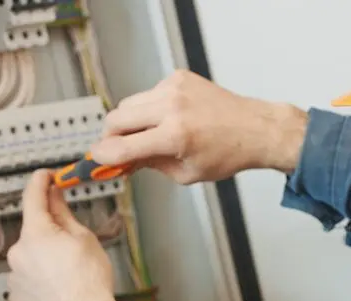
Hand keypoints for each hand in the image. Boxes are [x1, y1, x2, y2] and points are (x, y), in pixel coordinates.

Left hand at [7, 170, 116, 300]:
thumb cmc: (90, 282)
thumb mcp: (85, 239)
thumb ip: (64, 214)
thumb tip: (56, 196)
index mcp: (36, 234)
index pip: (33, 197)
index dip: (40, 182)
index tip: (45, 176)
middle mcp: (18, 253)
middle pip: (34, 233)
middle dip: (51, 233)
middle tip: (74, 244)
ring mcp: (14, 277)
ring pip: (31, 258)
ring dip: (46, 259)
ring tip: (70, 273)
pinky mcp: (16, 297)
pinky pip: (28, 279)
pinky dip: (41, 279)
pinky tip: (60, 286)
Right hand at [90, 70, 307, 183]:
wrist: (254, 129)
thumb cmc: (227, 154)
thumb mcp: (187, 173)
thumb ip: (151, 166)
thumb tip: (123, 161)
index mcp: (175, 136)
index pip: (123, 146)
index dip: (104, 155)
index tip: (96, 158)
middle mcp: (172, 108)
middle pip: (117, 118)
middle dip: (112, 136)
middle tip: (119, 148)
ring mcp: (174, 88)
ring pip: (129, 103)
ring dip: (130, 121)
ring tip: (147, 135)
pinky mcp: (179, 78)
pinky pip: (149, 93)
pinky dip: (151, 108)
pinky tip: (169, 118)